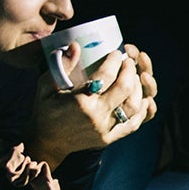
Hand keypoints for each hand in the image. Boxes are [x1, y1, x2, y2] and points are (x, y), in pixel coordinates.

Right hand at [28, 45, 154, 166]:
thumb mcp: (45, 87)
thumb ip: (61, 66)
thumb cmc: (45, 112)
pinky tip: (143, 98)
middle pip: (125, 89)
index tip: (116, 52)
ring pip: (134, 106)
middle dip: (130, 71)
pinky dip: (142, 111)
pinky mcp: (110, 138)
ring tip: (134, 77)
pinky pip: (133, 124)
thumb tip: (75, 46)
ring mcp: (105, 129)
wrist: (47, 144)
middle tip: (128, 61)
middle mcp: (97, 117)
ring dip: (138, 88)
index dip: (115, 61)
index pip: (106, 76)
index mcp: (81, 102)